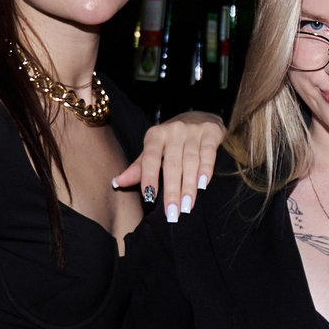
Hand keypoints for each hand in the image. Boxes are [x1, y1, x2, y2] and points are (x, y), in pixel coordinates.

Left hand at [111, 112, 225, 221]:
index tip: (149, 198)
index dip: (149, 178)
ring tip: (188, 206)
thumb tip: (117, 182)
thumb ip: (139, 167)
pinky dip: (206, 169)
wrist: (199, 116)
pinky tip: (204, 185)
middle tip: (172, 213)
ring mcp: (193, 130)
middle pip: (172, 164)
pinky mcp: (211, 131)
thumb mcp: (153, 150)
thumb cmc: (172, 139)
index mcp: (155, 135)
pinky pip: (208, 153)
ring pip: (190, 161)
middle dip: (172, 190)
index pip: (150, 158)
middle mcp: (173, 130)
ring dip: (189, 186)